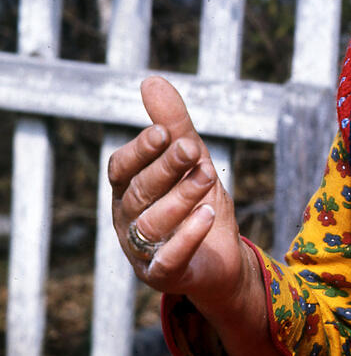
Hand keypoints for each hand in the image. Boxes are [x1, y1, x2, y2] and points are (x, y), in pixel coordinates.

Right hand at [109, 77, 278, 355]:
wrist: (223, 258)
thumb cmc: (198, 203)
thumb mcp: (191, 161)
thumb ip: (174, 124)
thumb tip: (151, 80)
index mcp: (128, 191)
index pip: (121, 168)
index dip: (140, 150)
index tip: (166, 132)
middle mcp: (127, 220)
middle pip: (138, 192)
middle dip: (165, 169)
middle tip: (191, 149)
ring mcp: (142, 251)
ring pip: (151, 223)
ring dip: (180, 197)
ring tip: (207, 177)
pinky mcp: (164, 275)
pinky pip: (168, 258)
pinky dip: (187, 237)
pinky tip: (208, 214)